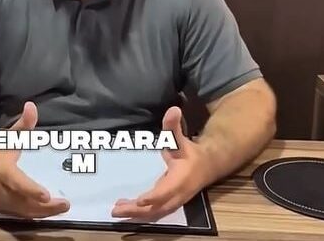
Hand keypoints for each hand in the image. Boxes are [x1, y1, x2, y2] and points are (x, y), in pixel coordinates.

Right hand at [0, 101, 69, 217]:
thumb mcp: (7, 136)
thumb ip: (23, 124)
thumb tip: (32, 105)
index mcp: (2, 170)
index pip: (17, 182)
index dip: (31, 190)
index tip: (47, 195)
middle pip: (23, 202)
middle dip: (44, 206)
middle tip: (65, 204)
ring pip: (22, 212)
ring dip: (43, 213)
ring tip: (62, 208)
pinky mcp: (0, 209)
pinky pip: (19, 215)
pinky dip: (34, 216)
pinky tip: (49, 213)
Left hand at [111, 106, 213, 221]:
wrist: (206, 166)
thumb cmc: (189, 152)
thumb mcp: (180, 139)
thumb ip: (173, 126)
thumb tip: (174, 109)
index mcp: (180, 179)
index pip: (166, 191)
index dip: (154, 197)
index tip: (140, 201)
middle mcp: (177, 195)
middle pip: (157, 208)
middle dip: (137, 210)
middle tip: (117, 209)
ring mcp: (173, 202)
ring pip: (154, 214)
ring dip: (135, 215)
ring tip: (116, 211)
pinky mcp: (169, 205)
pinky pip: (153, 213)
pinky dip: (139, 214)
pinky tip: (124, 210)